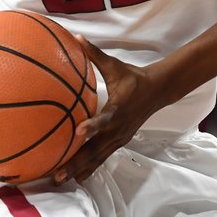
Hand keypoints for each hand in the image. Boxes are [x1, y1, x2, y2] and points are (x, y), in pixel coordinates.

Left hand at [54, 37, 165, 183]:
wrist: (157, 91)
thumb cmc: (133, 77)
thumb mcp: (115, 65)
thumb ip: (94, 54)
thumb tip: (77, 37)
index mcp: (118, 108)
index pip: (104, 119)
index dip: (92, 126)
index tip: (78, 131)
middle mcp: (119, 127)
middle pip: (97, 148)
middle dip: (77, 161)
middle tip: (58, 173)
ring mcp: (120, 137)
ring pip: (98, 157)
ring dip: (81, 168)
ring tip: (62, 180)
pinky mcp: (120, 141)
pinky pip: (103, 157)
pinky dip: (91, 167)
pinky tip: (77, 177)